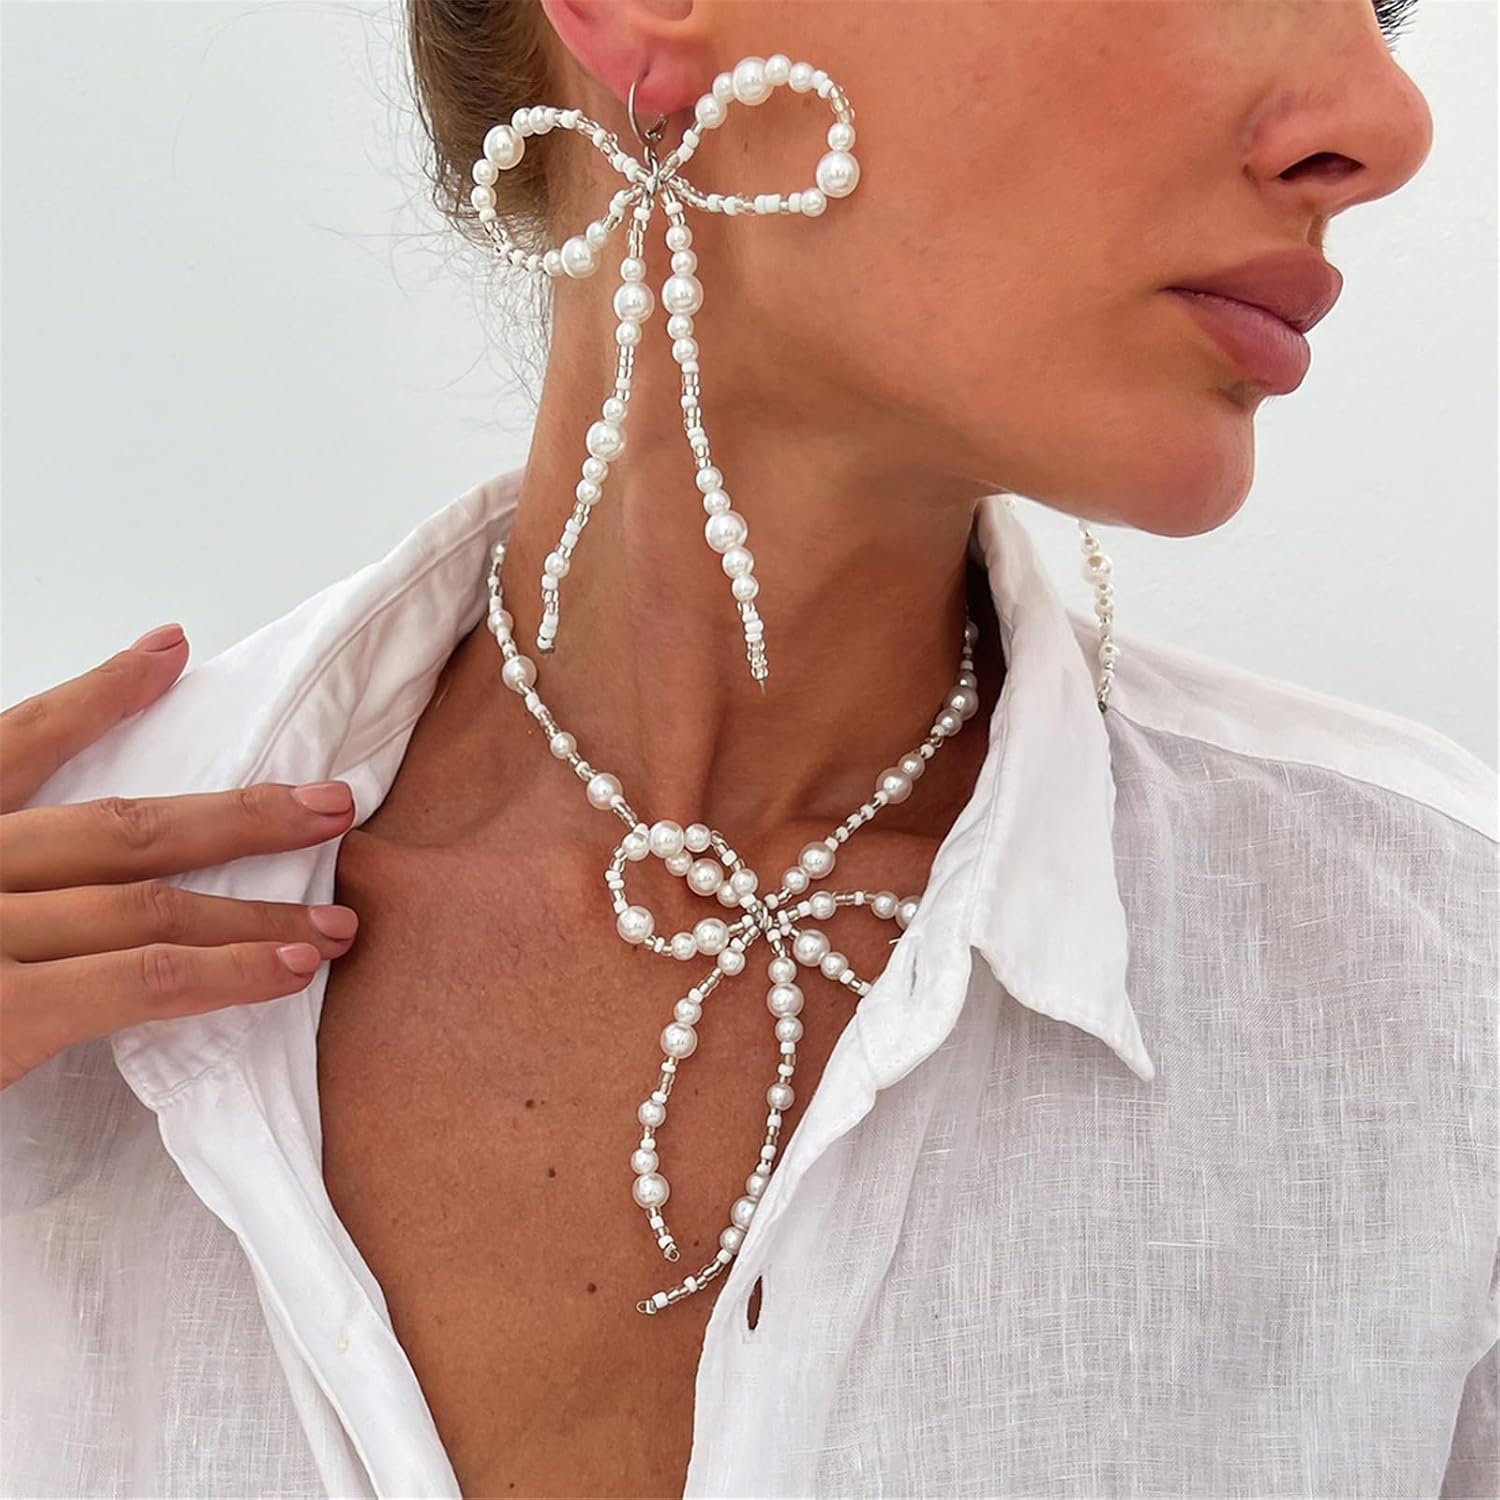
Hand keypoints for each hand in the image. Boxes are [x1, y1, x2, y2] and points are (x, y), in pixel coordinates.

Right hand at [0, 623, 359, 1087]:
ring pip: (147, 901)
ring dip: (256, 908)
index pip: (14, 743)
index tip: (170, 651)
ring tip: (337, 920)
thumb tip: (67, 883)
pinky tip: (287, 972)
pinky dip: (225, 971)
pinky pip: (139, 977)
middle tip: (331, 805)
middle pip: (117, 825)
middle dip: (238, 817)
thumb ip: (6, 871)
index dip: (98, 696)